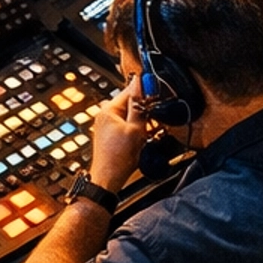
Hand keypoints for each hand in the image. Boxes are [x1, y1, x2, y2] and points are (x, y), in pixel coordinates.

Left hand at [88, 76, 149, 193]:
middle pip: (130, 102)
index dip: (146, 92)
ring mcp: (107, 124)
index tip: (157, 94)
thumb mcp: (135, 130)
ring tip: (147, 132)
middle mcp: (105, 114)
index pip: (130, 90)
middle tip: (153, 120)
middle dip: (144, 109)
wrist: (108, 178)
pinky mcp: (111, 133)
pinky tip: (141, 138)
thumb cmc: (117, 158)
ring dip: (141, 120)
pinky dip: (136, 128)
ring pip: (130, 114)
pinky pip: (127, 124)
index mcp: (108, 110)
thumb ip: (138, 106)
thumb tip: (140, 84)